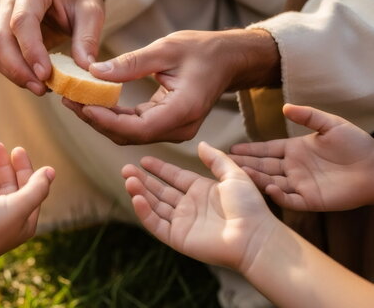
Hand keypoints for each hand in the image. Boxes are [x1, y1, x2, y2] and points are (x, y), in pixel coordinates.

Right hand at [0, 0, 103, 95]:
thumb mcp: (92, 12)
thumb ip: (88, 38)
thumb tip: (85, 69)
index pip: (22, 20)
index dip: (31, 50)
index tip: (45, 74)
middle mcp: (11, 0)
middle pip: (0, 38)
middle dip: (18, 68)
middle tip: (41, 89)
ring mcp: (2, 17)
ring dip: (15, 74)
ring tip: (41, 89)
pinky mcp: (2, 34)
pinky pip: (0, 58)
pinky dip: (15, 74)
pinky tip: (36, 82)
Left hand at [64, 29, 279, 144]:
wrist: (228, 60)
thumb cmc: (203, 50)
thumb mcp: (166, 49)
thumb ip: (130, 63)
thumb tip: (93, 73)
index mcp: (184, 110)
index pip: (138, 128)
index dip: (107, 121)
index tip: (83, 107)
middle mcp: (179, 128)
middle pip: (128, 135)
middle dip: (95, 120)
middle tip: (68, 100)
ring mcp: (173, 130)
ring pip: (128, 134)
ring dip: (100, 120)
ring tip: (74, 101)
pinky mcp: (166, 126)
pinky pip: (134, 127)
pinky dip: (112, 117)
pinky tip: (93, 102)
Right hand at [123, 141, 277, 272]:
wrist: (254, 237)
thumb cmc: (249, 207)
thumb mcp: (234, 175)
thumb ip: (216, 159)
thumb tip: (201, 143)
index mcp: (202, 191)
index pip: (174, 177)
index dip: (159, 168)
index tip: (143, 160)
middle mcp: (189, 206)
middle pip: (160, 191)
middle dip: (142, 180)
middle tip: (125, 168)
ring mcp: (182, 223)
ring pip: (155, 205)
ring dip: (140, 192)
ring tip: (128, 179)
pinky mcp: (177, 238)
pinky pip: (156, 224)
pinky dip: (144, 212)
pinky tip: (136, 198)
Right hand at [229, 104, 373, 210]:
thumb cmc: (357, 144)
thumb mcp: (331, 125)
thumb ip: (308, 116)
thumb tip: (285, 107)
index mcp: (295, 150)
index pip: (266, 149)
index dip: (249, 149)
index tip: (230, 148)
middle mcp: (293, 168)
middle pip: (263, 166)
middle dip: (243, 164)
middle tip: (223, 163)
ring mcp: (299, 185)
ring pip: (270, 182)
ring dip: (255, 179)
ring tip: (239, 175)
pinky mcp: (310, 200)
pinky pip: (289, 199)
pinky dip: (277, 196)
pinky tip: (267, 188)